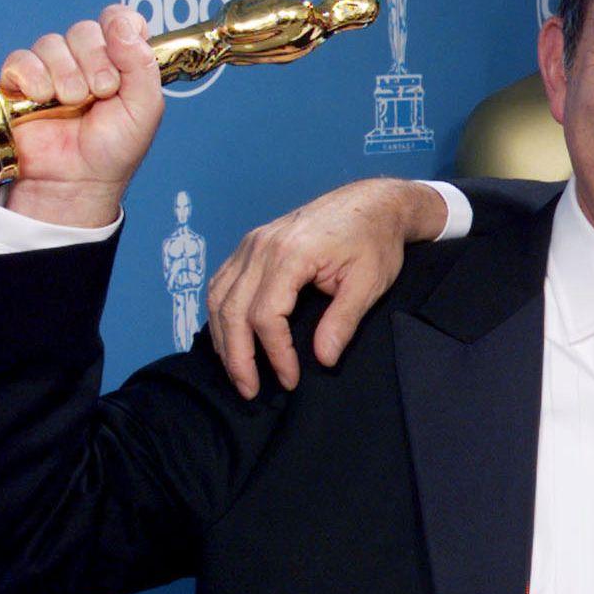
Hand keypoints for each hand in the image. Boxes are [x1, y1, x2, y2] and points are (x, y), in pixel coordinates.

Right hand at [0, 5, 162, 227]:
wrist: (77, 180)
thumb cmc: (113, 150)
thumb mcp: (145, 108)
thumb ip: (142, 63)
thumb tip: (122, 23)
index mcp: (119, 61)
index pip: (119, 19)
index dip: (119, 27)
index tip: (122, 47)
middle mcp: (86, 61)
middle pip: (85, 30)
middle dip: (95, 62)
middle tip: (100, 94)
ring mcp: (52, 70)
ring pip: (52, 43)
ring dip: (67, 76)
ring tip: (72, 104)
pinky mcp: (20, 82)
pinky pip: (21, 59)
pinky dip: (33, 78)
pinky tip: (43, 99)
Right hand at [206, 178, 447, 397]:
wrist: (372, 203)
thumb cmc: (375, 241)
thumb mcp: (369, 283)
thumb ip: (342, 322)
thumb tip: (322, 360)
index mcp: (291, 254)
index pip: (266, 315)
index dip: (275, 354)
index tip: (290, 379)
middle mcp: (262, 246)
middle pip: (232, 309)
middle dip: (238, 356)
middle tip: (250, 390)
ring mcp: (253, 242)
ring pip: (219, 297)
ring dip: (223, 338)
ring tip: (238, 371)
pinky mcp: (251, 244)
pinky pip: (222, 282)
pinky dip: (221, 313)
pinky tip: (230, 337)